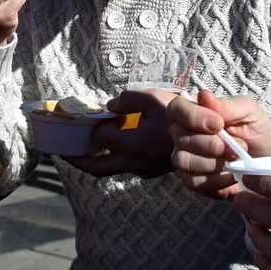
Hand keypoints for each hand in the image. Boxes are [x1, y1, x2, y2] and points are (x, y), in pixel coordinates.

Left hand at [64, 88, 178, 177]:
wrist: (209, 138)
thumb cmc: (182, 116)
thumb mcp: (153, 98)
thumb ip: (127, 100)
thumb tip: (109, 107)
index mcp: (133, 146)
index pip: (100, 137)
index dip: (94, 123)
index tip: (94, 113)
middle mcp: (134, 163)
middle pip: (96, 168)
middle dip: (75, 159)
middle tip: (61, 150)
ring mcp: (142, 170)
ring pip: (109, 170)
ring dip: (93, 160)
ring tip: (79, 148)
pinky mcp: (149, 171)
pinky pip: (124, 166)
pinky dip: (112, 157)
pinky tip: (111, 144)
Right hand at [168, 91, 270, 199]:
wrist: (266, 161)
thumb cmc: (256, 132)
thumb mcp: (251, 113)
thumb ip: (229, 106)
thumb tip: (204, 96)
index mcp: (195, 112)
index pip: (176, 108)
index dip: (192, 116)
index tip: (219, 124)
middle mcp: (184, 134)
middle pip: (180, 136)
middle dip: (211, 143)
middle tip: (238, 146)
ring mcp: (185, 157)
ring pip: (183, 160)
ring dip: (213, 162)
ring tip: (236, 160)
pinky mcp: (192, 180)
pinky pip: (193, 181)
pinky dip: (216, 180)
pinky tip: (232, 175)